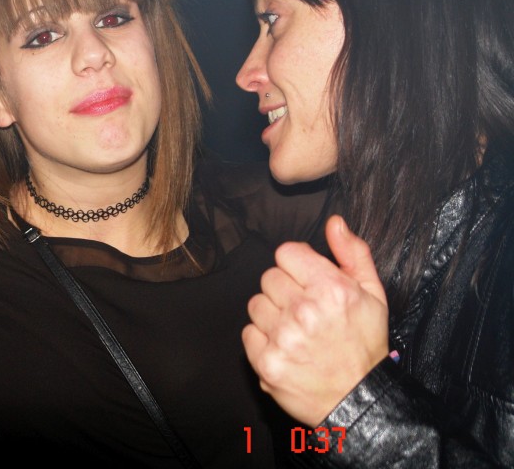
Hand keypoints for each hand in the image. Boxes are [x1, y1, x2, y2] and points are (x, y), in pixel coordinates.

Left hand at [242, 215, 389, 425]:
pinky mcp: (267, 361)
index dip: (296, 266)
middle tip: (304, 311)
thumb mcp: (373, 295)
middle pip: (269, 277)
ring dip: (272, 315)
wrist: (359, 399)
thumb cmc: (365, 344)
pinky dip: (262, 340)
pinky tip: (285, 348)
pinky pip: (248, 332)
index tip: (306, 282)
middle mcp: (304, 310)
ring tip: (296, 331)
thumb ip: (352, 254)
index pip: (286, 253)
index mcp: (331, 289)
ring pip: (256, 304)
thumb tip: (334, 223)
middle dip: (284, 291)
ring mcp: (283, 337)